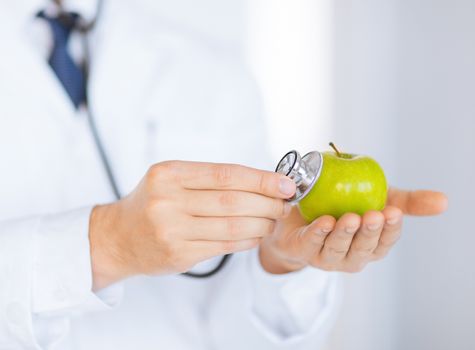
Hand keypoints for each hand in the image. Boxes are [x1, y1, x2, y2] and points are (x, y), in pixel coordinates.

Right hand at [89, 161, 295, 289]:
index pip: (226, 174)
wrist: (117, 237)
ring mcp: (172, 230)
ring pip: (232, 226)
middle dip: (267, 203)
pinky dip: (248, 240)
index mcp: (169, 174)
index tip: (286, 184)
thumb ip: (209, 179)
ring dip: (262, 223)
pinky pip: (225, 246)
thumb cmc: (152, 203)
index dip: (261, 179)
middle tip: (284, 204)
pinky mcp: (178, 255)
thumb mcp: (171, 179)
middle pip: (233, 201)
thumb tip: (262, 182)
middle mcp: (167, 201)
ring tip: (273, 220)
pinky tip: (256, 234)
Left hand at [259, 188, 447, 273]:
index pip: (386, 241)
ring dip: (345, 234)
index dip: (390, 229)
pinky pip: (311, 243)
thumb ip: (407, 201)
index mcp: (372, 245)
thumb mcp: (378, 198)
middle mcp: (352, 256)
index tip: (394, 212)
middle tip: (374, 215)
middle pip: (363, 249)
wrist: (301, 210)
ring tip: (350, 218)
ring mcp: (327, 257)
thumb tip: (444, 201)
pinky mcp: (303, 250)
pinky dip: (318, 233)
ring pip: (338, 249)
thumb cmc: (345, 206)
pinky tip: (324, 221)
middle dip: (370, 233)